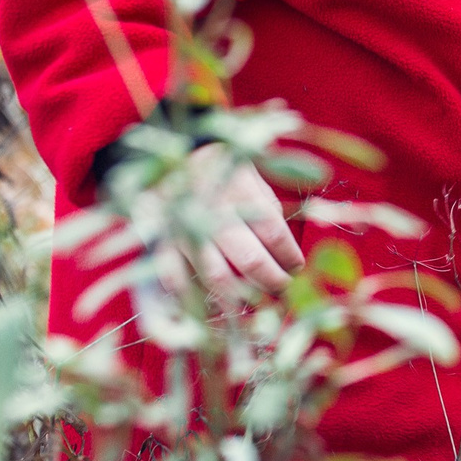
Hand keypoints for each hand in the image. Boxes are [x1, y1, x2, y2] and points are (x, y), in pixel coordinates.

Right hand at [184, 147, 305, 295]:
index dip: (289, 256)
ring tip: (256, 304)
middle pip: (250, 259)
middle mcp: (214, 213)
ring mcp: (186, 230)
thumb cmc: (222, 168)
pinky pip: (177, 280)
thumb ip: (267, 208)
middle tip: (283, 288)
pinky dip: (195, 299)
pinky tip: (213, 306)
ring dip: (241, 297)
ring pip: (216, 276)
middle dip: (272, 281)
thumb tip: (282, 248)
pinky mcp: (163, 242)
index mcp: (241, 191)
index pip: (274, 233)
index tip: (297, 267)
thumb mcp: (252, 175)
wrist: (171, 154)